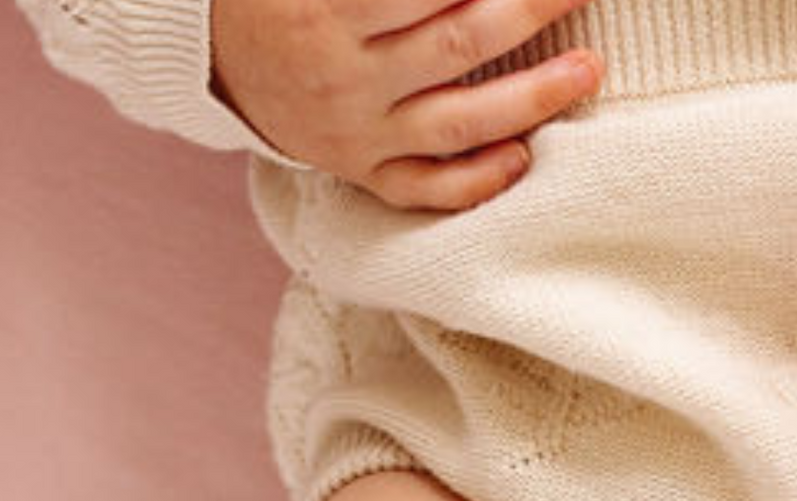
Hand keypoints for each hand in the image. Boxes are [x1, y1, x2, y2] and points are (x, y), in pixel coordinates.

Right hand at [211, 0, 603, 208]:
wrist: (209, 50)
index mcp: (328, 10)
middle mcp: (345, 77)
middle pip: (460, 43)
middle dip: (530, 9)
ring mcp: (356, 133)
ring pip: (458, 121)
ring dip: (531, 97)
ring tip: (587, 69)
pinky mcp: (361, 170)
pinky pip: (426, 188)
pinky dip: (478, 179)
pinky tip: (524, 156)